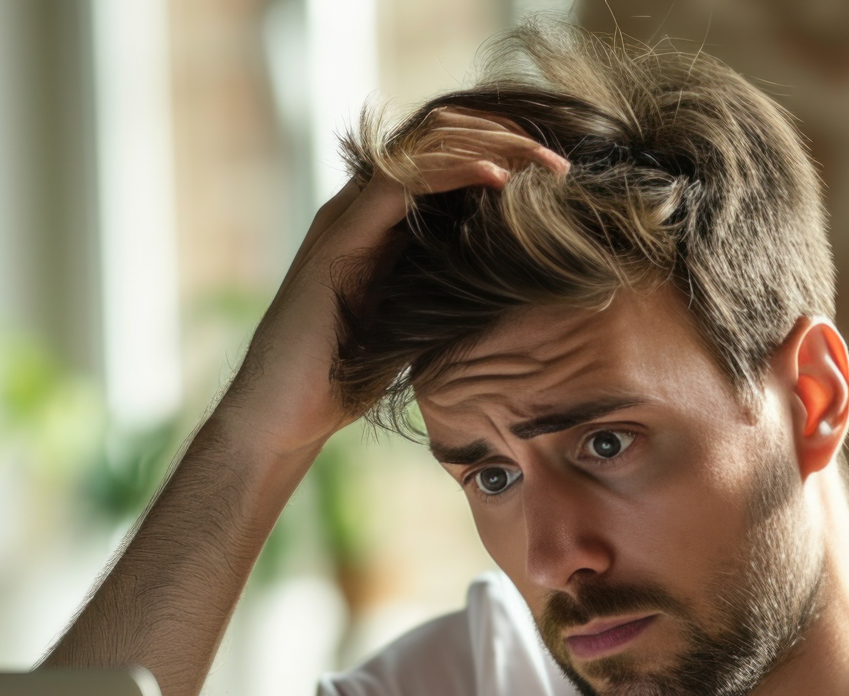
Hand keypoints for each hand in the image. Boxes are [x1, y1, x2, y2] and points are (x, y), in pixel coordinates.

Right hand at [222, 109, 568, 450]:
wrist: (284, 410)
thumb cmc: (347, 376)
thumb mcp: (417, 319)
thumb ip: (448, 287)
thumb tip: (512, 284)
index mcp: (383, 218)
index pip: (445, 152)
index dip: (503, 147)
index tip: (555, 174)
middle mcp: (363, 203)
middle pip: (441, 132)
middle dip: (509, 137)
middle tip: (563, 165)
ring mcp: (349, 214)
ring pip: (425, 143)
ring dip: (494, 144)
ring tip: (545, 165)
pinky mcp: (342, 237)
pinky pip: (402, 181)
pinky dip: (455, 170)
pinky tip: (498, 180)